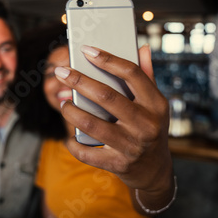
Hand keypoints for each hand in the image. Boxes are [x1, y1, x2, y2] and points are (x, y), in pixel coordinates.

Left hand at [54, 44, 173, 210]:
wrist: (155, 170)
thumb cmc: (151, 128)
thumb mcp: (155, 104)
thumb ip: (147, 76)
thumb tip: (142, 47)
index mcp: (156, 104)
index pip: (131, 74)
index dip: (107, 59)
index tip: (86, 50)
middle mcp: (146, 124)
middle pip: (106, 96)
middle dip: (79, 81)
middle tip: (61, 71)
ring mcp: (132, 145)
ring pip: (92, 124)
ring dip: (71, 111)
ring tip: (62, 103)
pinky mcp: (118, 164)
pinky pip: (87, 153)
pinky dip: (73, 144)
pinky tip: (68, 137)